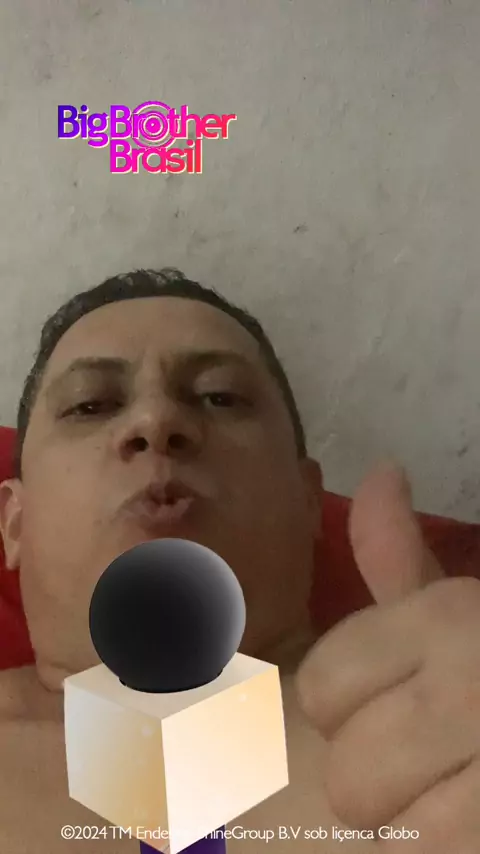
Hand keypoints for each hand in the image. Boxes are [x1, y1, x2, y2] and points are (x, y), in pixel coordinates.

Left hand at [296, 462, 479, 851]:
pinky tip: (468, 816)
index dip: (339, 705)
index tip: (375, 698)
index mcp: (444, 619)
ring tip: (451, 785)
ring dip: (414, 823)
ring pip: (398, 834)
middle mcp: (474, 686)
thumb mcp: (455, 598)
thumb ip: (400, 549)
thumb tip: (381, 471)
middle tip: (421, 751)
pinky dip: (444, 848)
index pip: (320, 690)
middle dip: (375, 773)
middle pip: (350, 775)